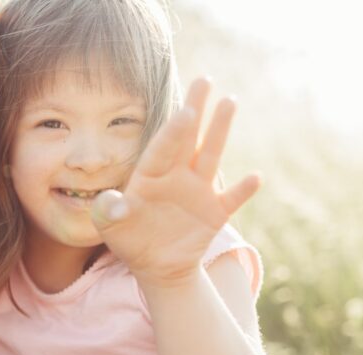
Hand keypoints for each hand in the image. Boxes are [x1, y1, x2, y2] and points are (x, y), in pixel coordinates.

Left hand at [91, 77, 260, 288]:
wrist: (155, 267)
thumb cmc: (129, 240)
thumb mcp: (109, 229)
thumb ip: (107, 212)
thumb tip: (116, 205)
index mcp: (150, 175)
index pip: (162, 149)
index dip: (173, 131)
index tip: (185, 111)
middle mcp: (176, 175)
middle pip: (188, 138)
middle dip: (196, 108)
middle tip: (204, 79)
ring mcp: (198, 191)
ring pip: (211, 155)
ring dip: (220, 130)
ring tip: (230, 101)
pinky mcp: (215, 212)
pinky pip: (232, 198)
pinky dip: (243, 190)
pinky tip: (256, 177)